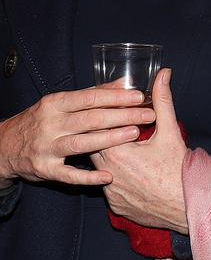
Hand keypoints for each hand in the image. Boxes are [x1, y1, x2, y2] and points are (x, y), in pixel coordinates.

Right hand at [0, 85, 154, 185]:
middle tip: (147, 115)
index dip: (116, 97)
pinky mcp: (44, 169)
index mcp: (55, 104)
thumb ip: (93, 94)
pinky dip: (88, 177)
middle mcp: (50, 124)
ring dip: (109, 139)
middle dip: (122, 116)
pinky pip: (68, 175)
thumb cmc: (43, 120)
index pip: (90, 98)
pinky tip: (108, 176)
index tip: (140, 97)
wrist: (5, 146)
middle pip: (90, 119)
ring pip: (81, 143)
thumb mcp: (62, 103)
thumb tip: (124, 83)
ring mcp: (46, 147)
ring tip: (134, 134)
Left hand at [92, 69, 188, 233]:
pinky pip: (110, 188)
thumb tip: (162, 75)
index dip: (107, 118)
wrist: (189, 205)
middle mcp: (107, 174)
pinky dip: (118, 180)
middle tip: (122, 131)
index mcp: (116, 152)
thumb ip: (162, 102)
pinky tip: (132, 175)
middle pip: (96, 148)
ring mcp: (110, 193)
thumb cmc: (179, 169)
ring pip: (102, 170)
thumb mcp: (170, 132)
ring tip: (127, 153)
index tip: (117, 113)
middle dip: (106, 138)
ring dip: (111, 160)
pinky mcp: (116, 206)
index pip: (99, 127)